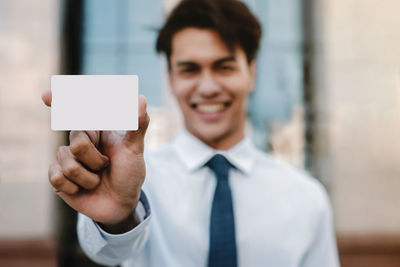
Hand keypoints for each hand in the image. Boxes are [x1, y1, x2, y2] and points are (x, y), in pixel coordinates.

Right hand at [42, 90, 149, 231]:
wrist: (121, 204)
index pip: (76, 112)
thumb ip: (137, 125)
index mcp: (96, 131)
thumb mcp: (135, 149)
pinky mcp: (58, 178)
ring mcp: (67, 159)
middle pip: (77, 141)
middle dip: (96, 159)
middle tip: (106, 166)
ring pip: (68, 164)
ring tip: (98, 180)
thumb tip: (141, 98)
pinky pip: (57, 178)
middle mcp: (79, 142)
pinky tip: (82, 190)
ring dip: (89, 178)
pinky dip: (75, 187)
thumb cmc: (129, 173)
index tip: (46, 95)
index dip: (60, 100)